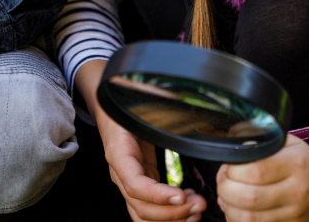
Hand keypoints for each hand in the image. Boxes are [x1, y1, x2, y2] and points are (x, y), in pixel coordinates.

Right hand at [75, 61, 205, 221]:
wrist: (110, 106)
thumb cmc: (125, 103)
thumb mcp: (140, 100)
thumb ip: (156, 100)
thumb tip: (177, 98)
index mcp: (120, 152)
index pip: (135, 184)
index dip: (157, 195)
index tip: (181, 195)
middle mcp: (121, 173)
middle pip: (141, 207)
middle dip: (172, 212)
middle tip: (198, 204)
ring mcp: (128, 181)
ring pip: (144, 214)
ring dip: (172, 218)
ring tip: (197, 208)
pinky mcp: (139, 183)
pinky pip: (149, 208)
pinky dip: (168, 213)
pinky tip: (188, 204)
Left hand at [216, 135, 308, 221]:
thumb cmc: (304, 162)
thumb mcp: (289, 143)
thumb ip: (263, 141)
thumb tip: (235, 143)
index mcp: (296, 163)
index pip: (255, 171)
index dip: (233, 170)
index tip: (229, 166)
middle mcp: (297, 191)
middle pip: (249, 197)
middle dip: (226, 190)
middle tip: (223, 182)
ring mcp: (294, 214)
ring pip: (249, 218)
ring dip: (228, 207)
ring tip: (227, 196)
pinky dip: (238, 220)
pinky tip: (236, 209)